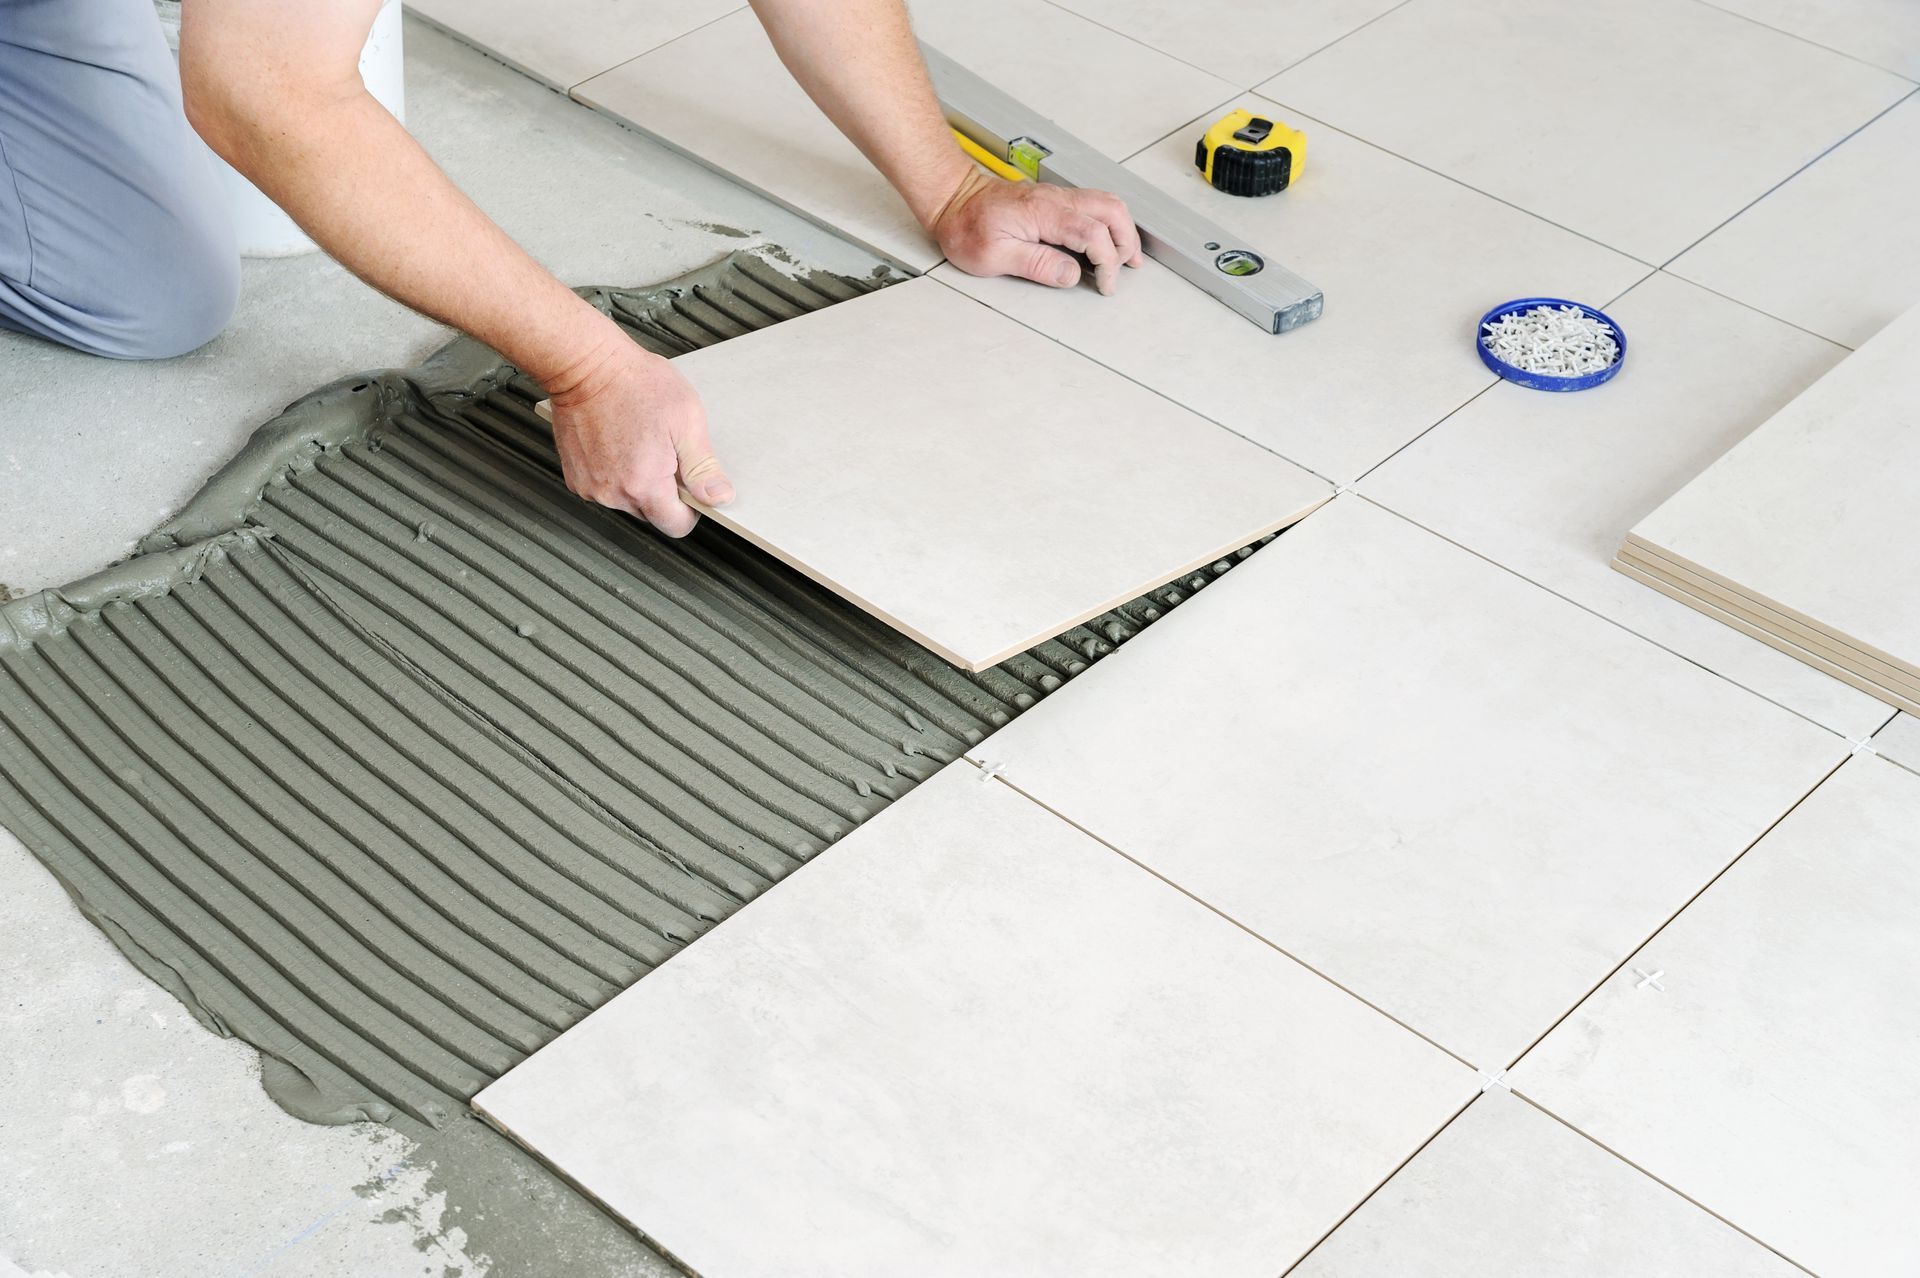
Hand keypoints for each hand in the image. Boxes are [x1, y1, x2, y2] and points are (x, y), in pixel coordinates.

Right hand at [543, 335, 731, 537]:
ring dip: (638, 481)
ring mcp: (590, 487)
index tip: (689, 484)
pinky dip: (615, 472)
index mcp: (644, 486)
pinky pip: (605, 487)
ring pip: (627, 501)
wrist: (585, 364)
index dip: (690, 508)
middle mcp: (613, 494)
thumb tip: (718, 498)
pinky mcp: (575, 476)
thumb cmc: (634, 384)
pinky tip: (618, 442)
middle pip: (651, 513)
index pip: (676, 526)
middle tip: (663, 450)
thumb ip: (703, 467)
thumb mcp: (686, 420)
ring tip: (638, 441)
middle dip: (663, 490)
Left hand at [929, 168, 1144, 294]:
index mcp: (1043, 212)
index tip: (1105, 284)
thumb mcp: (993, 257)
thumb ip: (1037, 264)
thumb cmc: (966, 227)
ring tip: (1126, 256)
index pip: (1092, 234)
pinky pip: (1094, 202)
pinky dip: (1109, 221)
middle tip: (1124, 270)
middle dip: (1125, 242)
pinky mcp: (1054, 198)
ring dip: (1122, 229)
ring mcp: (1057, 195)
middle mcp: (1056, 198)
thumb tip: (1071, 274)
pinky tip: (1108, 239)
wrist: (953, 198)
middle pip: (1110, 211)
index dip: (1106, 262)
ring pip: (1106, 202)